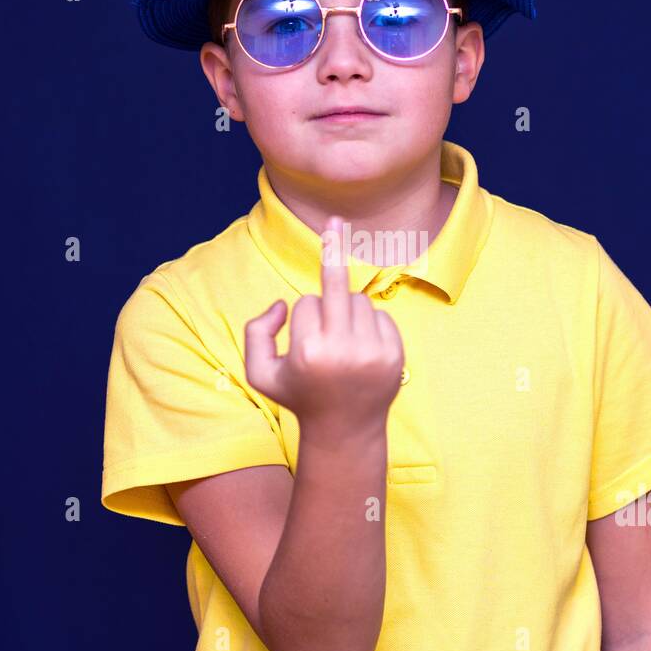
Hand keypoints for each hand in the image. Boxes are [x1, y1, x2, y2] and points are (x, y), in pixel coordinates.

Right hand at [245, 215, 404, 430]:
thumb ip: (255, 333)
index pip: (305, 303)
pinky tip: (362, 352)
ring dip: (346, 312)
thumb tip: (284, 304)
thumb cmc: (299, 397)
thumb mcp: (260, 374)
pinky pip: (379, 315)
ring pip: (357, 301)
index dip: (301, 319)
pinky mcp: (395, 355)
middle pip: (336, 285)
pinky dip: (369, 325)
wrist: (345, 431)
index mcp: (308, 352)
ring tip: (343, 347)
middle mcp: (341, 350)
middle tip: (334, 219)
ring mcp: (372, 352)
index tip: (302, 346)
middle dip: (333, 250)